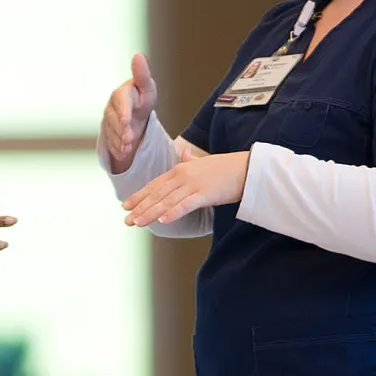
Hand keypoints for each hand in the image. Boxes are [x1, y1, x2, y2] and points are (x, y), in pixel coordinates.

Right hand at [102, 53, 158, 172]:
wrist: (135, 114)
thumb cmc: (142, 98)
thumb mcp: (147, 88)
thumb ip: (142, 74)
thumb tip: (138, 55)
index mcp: (121, 93)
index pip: (121, 101)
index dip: (124, 111)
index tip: (126, 121)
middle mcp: (111, 106)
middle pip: (116, 120)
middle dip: (123, 131)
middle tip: (130, 141)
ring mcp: (107, 120)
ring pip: (112, 132)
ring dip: (120, 142)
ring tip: (128, 149)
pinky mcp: (106, 132)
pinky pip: (110, 142)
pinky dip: (117, 149)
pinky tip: (123, 154)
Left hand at [122, 147, 248, 227]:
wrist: (249, 167)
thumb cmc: (228, 167)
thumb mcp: (205, 162)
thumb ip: (190, 159)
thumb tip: (184, 152)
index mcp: (181, 169)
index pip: (155, 184)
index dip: (139, 195)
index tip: (126, 205)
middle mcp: (183, 175)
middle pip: (157, 194)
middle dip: (140, 208)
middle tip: (127, 220)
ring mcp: (194, 184)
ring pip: (167, 201)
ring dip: (150, 213)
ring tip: (137, 223)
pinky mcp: (206, 194)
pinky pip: (186, 205)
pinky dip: (174, 212)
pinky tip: (162, 220)